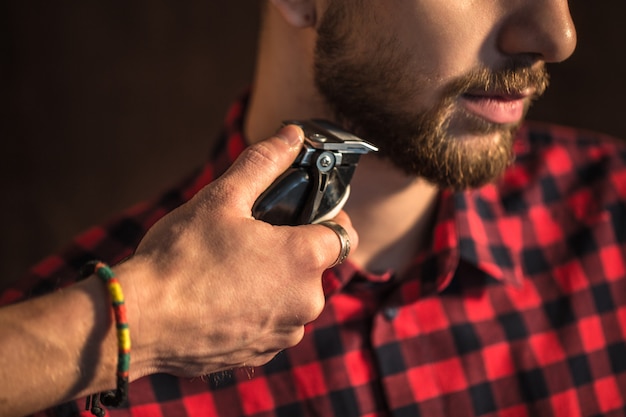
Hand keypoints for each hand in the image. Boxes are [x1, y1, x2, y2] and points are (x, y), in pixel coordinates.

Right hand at [120, 125, 358, 378]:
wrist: (140, 321)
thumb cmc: (182, 257)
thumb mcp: (222, 198)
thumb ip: (264, 163)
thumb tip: (292, 134)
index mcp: (305, 259)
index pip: (344, 234)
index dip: (330, 219)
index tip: (307, 214)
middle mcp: (306, 302)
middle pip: (315, 268)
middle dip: (292, 252)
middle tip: (253, 239)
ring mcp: (284, 334)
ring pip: (292, 299)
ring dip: (274, 284)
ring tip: (231, 271)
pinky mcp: (261, 356)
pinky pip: (270, 326)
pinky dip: (255, 313)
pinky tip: (221, 302)